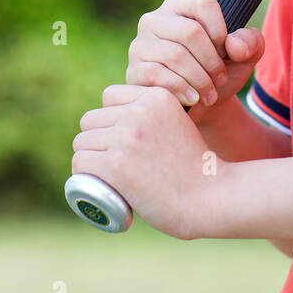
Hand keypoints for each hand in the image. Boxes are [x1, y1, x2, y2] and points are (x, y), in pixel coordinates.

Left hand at [71, 84, 226, 238]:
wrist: (211, 197)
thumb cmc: (195, 168)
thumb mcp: (178, 124)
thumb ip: (155, 117)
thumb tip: (126, 123)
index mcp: (157, 96)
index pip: (110, 95)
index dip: (111, 117)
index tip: (120, 140)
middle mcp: (139, 111)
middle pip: (92, 119)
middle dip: (97, 139)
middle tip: (111, 163)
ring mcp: (126, 137)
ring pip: (82, 141)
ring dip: (88, 158)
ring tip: (104, 175)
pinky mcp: (115, 164)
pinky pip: (80, 162)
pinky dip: (82, 175)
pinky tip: (94, 183)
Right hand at [127, 0, 265, 125]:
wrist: (200, 106)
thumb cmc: (220, 71)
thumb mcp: (245, 56)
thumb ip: (251, 42)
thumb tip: (234, 45)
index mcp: (181, 6)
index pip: (203, 3)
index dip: (221, 30)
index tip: (227, 51)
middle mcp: (156, 19)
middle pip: (190, 31)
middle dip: (212, 61)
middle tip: (221, 79)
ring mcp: (141, 44)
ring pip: (174, 55)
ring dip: (199, 79)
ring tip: (211, 94)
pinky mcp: (134, 70)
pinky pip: (157, 75)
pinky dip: (181, 89)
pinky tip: (194, 99)